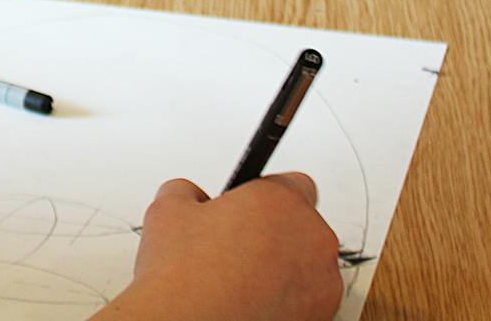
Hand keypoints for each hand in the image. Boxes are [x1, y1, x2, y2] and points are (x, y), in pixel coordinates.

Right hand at [98, 174, 342, 320]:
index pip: (293, 183)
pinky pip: (307, 298)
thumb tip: (192, 197)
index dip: (266, 196)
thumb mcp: (168, 209)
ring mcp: (322, 282)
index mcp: (282, 201)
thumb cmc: (183, 277)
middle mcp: (312, 238)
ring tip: (241, 281)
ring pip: (307, 263)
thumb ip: (189, 191)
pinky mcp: (320, 316)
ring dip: (284, 267)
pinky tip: (250, 303)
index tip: (249, 208)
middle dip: (275, 233)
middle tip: (237, 246)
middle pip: (302, 224)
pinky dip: (286, 300)